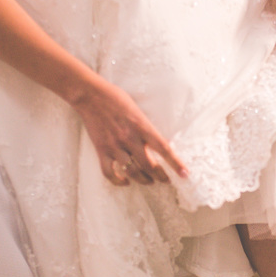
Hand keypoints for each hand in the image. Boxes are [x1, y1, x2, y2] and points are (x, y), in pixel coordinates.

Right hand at [69, 77, 189, 186]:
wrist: (90, 95)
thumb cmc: (115, 98)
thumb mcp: (138, 110)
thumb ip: (147, 128)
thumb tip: (161, 143)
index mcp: (141, 127)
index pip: (164, 149)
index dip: (176, 164)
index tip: (185, 174)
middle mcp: (129, 139)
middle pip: (150, 166)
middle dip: (161, 177)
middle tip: (166, 180)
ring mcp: (114, 146)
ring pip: (132, 172)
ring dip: (143, 180)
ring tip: (149, 181)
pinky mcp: (101, 150)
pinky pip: (110, 173)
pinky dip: (118, 181)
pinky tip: (126, 181)